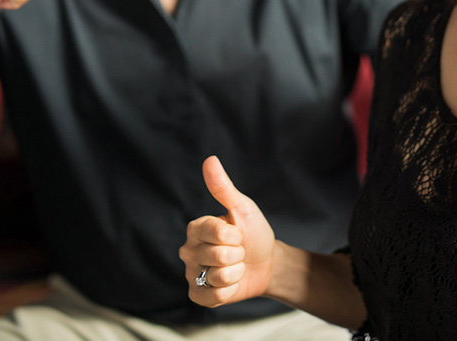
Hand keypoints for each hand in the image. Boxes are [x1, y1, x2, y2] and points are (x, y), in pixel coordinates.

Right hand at [181, 156, 275, 306]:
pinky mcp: (198, 295)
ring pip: (217, 276)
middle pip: (218, 255)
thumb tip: (210, 159)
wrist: (267, 263)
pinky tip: (230, 283)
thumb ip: (223, 187)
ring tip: (235, 266)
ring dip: (236, 273)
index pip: (216, 232)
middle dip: (238, 254)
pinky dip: (229, 291)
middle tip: (238, 251)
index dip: (235, 235)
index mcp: (196, 228)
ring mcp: (192, 274)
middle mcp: (188, 250)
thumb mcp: (242, 208)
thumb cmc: (254, 232)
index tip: (237, 233)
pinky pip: (212, 297)